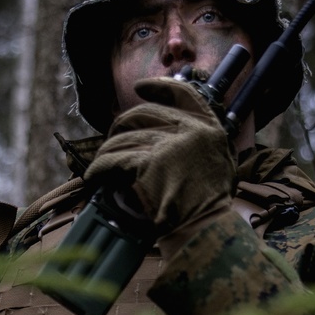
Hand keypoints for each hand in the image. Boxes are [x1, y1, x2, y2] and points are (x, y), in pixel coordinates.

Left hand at [85, 77, 237, 231]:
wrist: (206, 226)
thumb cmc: (211, 205)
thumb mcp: (220, 162)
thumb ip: (201, 143)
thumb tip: (174, 132)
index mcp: (208, 127)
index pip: (181, 93)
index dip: (158, 88)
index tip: (141, 87)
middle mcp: (189, 130)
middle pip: (143, 114)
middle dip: (121, 125)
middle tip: (113, 138)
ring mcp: (167, 145)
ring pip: (123, 138)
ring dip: (107, 150)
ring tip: (101, 163)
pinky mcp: (147, 163)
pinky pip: (113, 160)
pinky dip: (100, 168)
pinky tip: (94, 176)